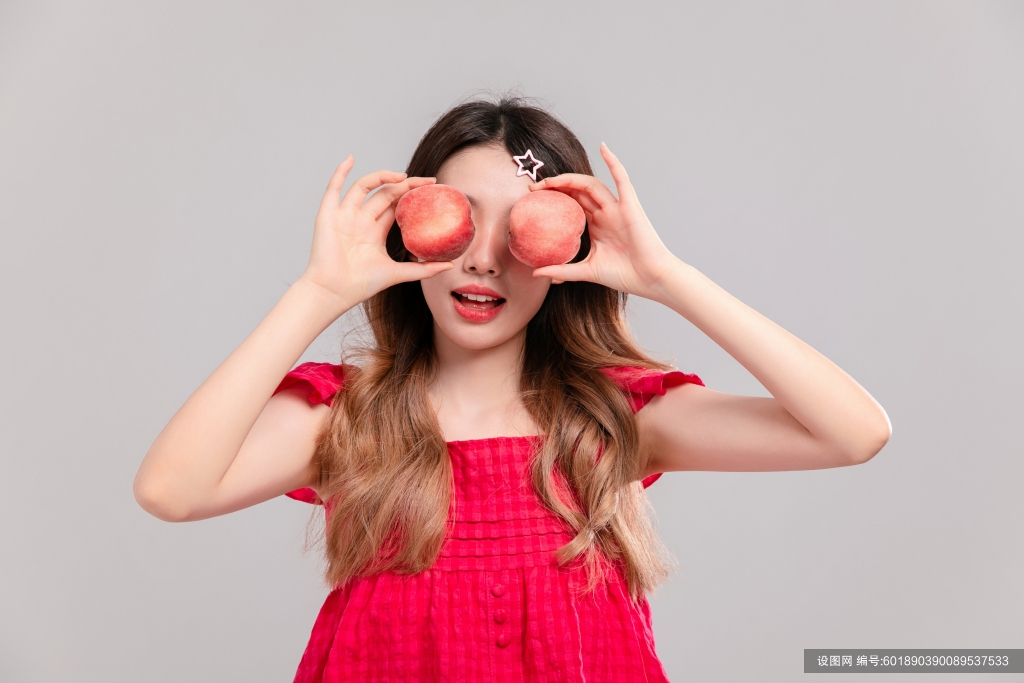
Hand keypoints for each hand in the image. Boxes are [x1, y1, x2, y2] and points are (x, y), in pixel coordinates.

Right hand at [300, 156, 452, 307]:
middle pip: (384, 194)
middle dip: (405, 185)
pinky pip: (334, 188)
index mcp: (375, 231)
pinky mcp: (328, 215)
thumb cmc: (361, 285)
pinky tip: (351, 158)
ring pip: (364, 187)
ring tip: (402, 176)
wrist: (334, 292)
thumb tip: (451, 266)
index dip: (412, 196)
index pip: (396, 206)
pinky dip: (340, 172)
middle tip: (427, 182)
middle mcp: (361, 220)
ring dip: (382, 177)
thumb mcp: (398, 274)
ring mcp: (344, 216)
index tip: (432, 188)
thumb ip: (423, 269)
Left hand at [530, 143, 680, 300]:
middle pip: (577, 192)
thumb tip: (536, 273)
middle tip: (533, 188)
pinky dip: (613, 162)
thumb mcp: (587, 271)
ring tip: (550, 180)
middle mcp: (605, 213)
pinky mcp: (631, 205)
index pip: (570, 204)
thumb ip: (563, 270)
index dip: (552, 198)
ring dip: (570, 179)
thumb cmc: (624, 275)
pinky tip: (603, 148)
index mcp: (596, 225)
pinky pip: (622, 179)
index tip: (532, 199)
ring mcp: (617, 208)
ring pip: (591, 185)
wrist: (650, 279)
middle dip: (555, 187)